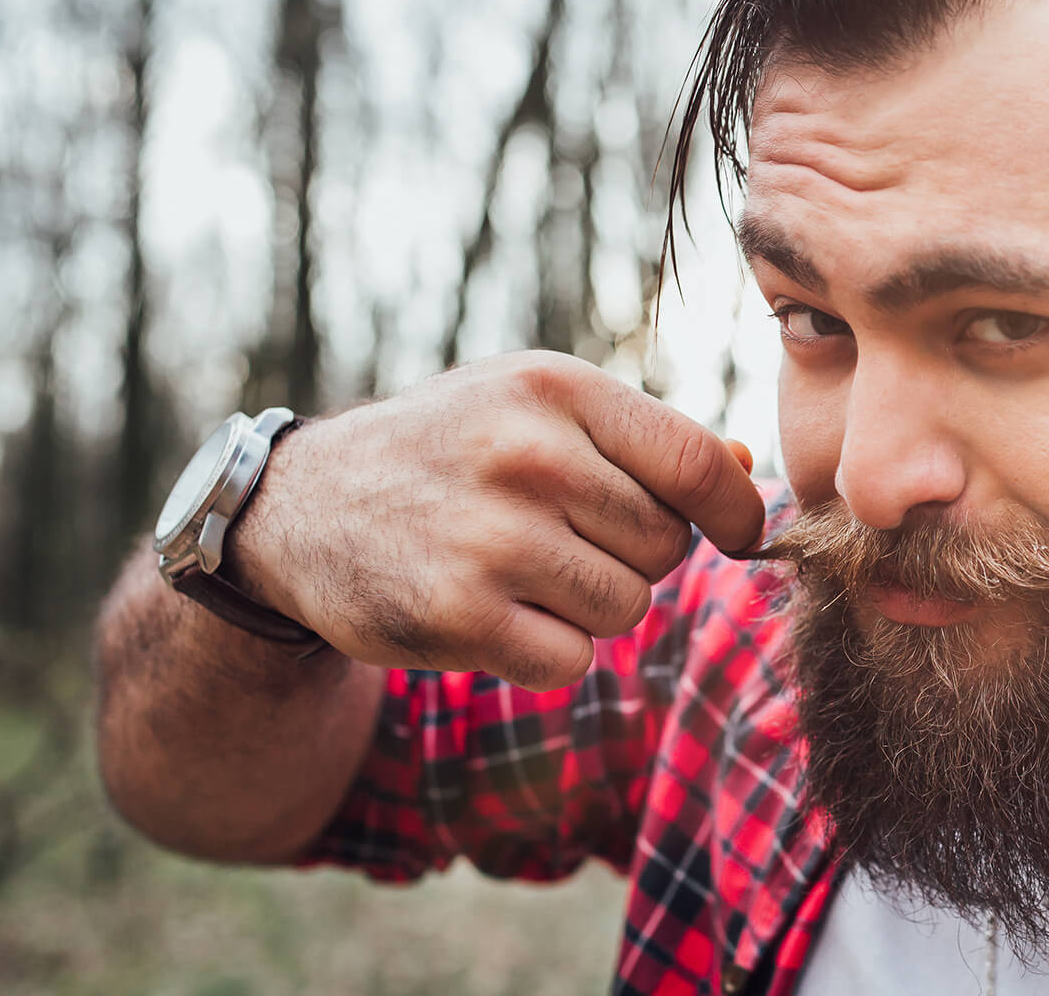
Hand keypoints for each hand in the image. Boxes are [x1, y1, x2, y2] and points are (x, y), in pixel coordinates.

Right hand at [227, 350, 764, 690]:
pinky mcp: (458, 616)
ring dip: (591, 606)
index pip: (698, 463)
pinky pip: (571, 660)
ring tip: (524, 571)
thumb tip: (748, 470)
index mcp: (555, 388)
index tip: (738, 532)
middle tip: (566, 539)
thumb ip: (642, 440)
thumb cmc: (449, 451)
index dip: (736, 511)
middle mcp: (526, 455)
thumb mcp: (533, 408)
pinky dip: (546, 651)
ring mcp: (490, 537)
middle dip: (635, 555)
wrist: (301, 507)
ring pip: (626, 607)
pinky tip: (494, 612)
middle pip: (665, 544)